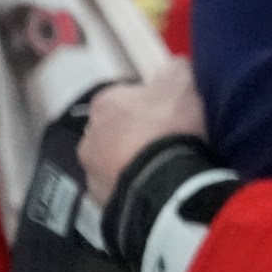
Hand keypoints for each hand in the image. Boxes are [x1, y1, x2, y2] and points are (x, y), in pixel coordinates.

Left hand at [80, 59, 205, 203]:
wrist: (162, 184)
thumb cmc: (169, 126)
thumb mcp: (183, 82)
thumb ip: (175, 69)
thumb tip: (173, 68)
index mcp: (104, 103)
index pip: (126, 96)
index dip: (152, 103)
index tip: (174, 113)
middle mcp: (89, 136)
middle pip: (117, 131)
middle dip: (138, 135)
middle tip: (170, 142)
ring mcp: (92, 173)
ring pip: (116, 162)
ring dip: (133, 164)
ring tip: (165, 170)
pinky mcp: (101, 203)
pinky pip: (123, 190)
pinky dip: (136, 188)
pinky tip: (158, 189)